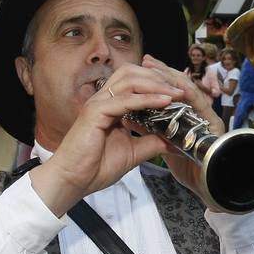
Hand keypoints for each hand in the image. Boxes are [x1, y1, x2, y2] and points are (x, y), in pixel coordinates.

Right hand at [31, 62, 183, 215]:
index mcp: (112, 105)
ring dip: (155, 84)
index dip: (158, 83)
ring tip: (175, 93)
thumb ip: (152, 143)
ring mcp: (98, 103)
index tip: (180, 92)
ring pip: (129, 80)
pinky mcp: (95, 112)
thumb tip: (175, 141)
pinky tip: (164, 102)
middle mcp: (104, 99)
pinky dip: (147, 98)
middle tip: (180, 89)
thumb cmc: (96, 167)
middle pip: (132, 72)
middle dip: (158, 77)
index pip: (135, 81)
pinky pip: (125, 99)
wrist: (73, 181)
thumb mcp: (134, 152)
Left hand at [138, 55, 227, 202]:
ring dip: (172, 76)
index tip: (142, 68)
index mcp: (189, 117)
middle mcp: (201, 114)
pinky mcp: (215, 125)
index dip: (159, 79)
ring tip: (155, 66)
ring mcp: (210, 118)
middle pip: (182, 85)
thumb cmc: (190, 172)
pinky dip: (186, 93)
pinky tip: (173, 84)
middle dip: (163, 72)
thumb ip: (153, 131)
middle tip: (147, 60)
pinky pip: (199, 104)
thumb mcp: (165, 147)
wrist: (208, 190)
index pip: (173, 92)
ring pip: (190, 89)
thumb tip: (132, 118)